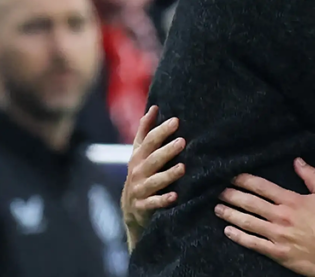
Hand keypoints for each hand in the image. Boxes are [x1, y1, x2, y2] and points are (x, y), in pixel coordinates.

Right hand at [122, 106, 186, 248]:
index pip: (149, 140)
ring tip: (183, 168)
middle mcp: (138, 171)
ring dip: (168, 174)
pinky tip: (175, 196)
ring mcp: (140, 189)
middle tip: (182, 142)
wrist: (131, 207)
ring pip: (155, 181)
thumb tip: (155, 107)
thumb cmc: (141, 173)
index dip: (162, 130)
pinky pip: (153, 203)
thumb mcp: (140, 152)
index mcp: (138, 156)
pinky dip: (163, 200)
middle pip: (153, 159)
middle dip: (167, 150)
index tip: (176, 121)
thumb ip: (146, 130)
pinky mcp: (143, 206)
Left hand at [216, 159, 314, 276]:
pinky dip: (239, 237)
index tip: (231, 176)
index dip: (244, 180)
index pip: (262, 187)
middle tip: (218, 191)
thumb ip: (311, 176)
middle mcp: (280, 216)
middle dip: (232, 196)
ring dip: (230, 214)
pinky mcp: (276, 253)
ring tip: (217, 208)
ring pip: (247, 222)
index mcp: (291, 201)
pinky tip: (228, 231)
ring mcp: (277, 235)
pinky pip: (253, 243)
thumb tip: (298, 160)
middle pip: (250, 203)